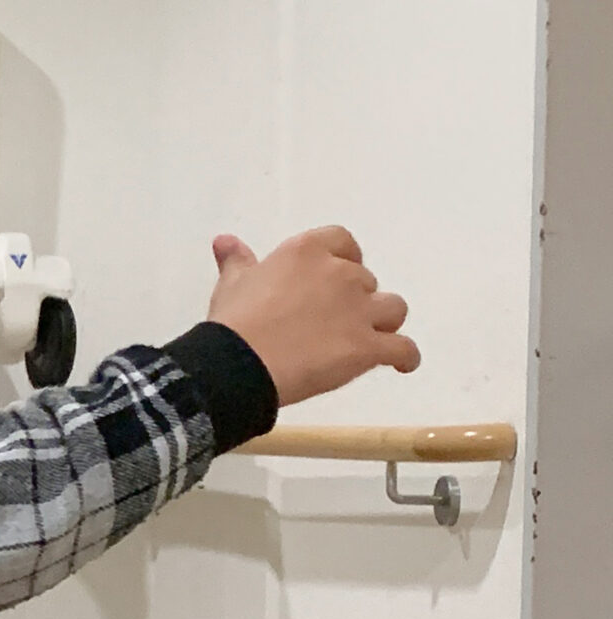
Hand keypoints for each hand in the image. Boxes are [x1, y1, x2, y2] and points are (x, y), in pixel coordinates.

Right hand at [207, 227, 419, 406]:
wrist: (237, 365)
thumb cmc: (232, 323)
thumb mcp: (231, 286)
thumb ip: (237, 261)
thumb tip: (225, 241)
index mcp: (307, 252)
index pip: (343, 242)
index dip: (344, 259)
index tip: (333, 276)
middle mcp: (341, 274)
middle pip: (366, 281)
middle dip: (354, 299)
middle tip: (331, 323)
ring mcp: (359, 311)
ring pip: (393, 309)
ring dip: (384, 321)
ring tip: (368, 339)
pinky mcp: (367, 347)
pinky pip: (403, 349)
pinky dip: (405, 357)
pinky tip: (402, 364)